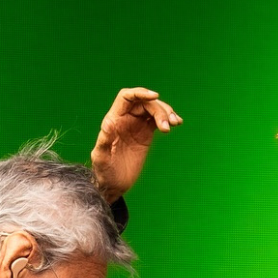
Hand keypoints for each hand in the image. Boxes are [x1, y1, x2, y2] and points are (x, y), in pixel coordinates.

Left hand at [91, 87, 181, 202]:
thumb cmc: (104, 172)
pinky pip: (158, 120)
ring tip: (175, 124)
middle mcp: (125, 119)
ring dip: (166, 113)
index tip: (155, 97)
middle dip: (159, 110)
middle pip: (144, 103)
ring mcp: (136, 125)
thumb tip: (109, 122)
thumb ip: (104, 140)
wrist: (113, 184)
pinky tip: (177, 123)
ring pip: (153, 110)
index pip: (127, 97)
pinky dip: (168, 119)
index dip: (140, 93)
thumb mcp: (101, 158)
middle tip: (167, 126)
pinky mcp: (146, 134)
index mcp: (114, 120)